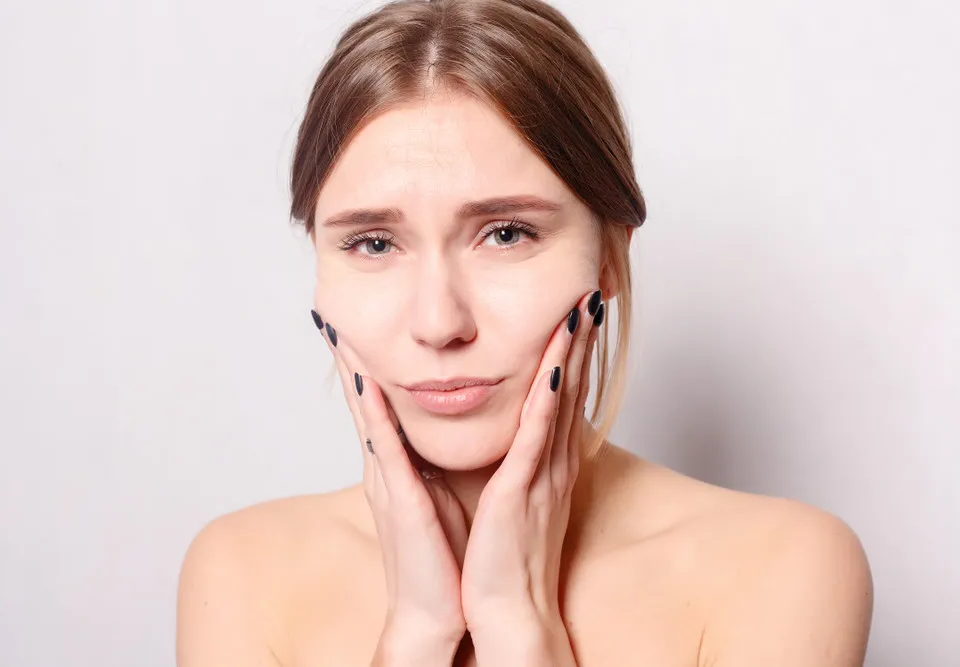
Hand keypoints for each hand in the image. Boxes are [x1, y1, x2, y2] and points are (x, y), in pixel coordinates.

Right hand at [311, 309, 469, 652]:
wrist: (438, 611)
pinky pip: (386, 446)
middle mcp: (385, 466)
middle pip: (361, 399)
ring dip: (353, 368)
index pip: (375, 402)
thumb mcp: (436, 493)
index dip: (361, 362)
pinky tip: (364, 381)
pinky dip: (375, 412)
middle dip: (345, 355)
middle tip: (328, 310)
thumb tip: (431, 432)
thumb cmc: (443, 554)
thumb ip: (427, 461)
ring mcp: (387, 480)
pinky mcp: (400, 499)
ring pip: (367, 412)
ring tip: (337, 328)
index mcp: (396, 464)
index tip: (350, 324)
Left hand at [460, 289, 603, 649]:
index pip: (565, 394)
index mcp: (548, 462)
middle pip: (574, 387)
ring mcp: (542, 473)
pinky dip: (546, 400)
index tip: (577, 312)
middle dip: (580, 340)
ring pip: (560, 402)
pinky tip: (552, 369)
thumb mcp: (516, 496)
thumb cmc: (506, 556)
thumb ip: (519, 461)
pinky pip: (536, 436)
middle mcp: (554, 462)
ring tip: (580, 312)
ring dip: (570, 355)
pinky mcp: (522, 490)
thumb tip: (515, 432)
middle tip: (590, 295)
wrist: (507, 608)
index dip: (573, 351)